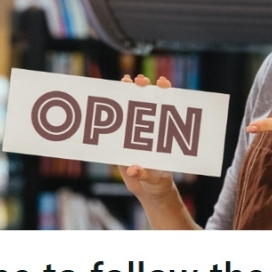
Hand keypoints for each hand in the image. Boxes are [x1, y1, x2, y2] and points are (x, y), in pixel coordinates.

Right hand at [118, 74, 175, 200]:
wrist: (149, 191)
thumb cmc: (158, 183)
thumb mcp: (154, 179)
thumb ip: (145, 173)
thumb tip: (132, 168)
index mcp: (162, 135)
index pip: (166, 109)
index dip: (165, 94)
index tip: (162, 83)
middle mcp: (149, 130)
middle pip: (147, 104)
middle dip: (143, 89)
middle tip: (138, 80)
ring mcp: (135, 134)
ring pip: (131, 110)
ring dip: (127, 95)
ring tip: (124, 81)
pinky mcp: (122, 142)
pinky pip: (117, 125)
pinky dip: (111, 115)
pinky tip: (106, 101)